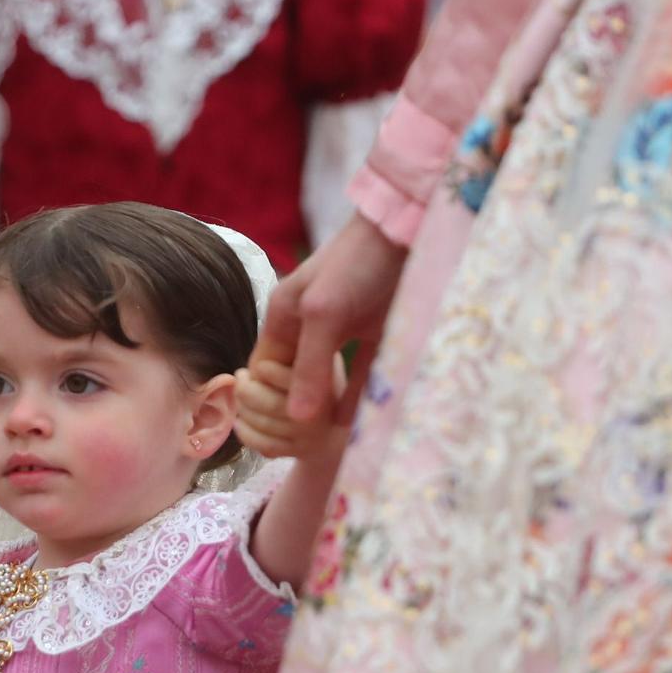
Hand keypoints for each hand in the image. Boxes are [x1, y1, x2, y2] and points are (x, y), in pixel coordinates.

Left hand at [235, 357, 348, 465]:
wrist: (343, 432)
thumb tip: (274, 333)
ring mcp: (305, 438)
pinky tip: (240, 420)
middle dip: (245, 389)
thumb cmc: (328, 388)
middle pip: (268, 404)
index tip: (258, 366)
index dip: (264, 370)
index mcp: (326, 388)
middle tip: (240, 377)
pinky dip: (244, 432)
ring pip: (261, 424)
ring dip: (242, 408)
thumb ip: (307, 351)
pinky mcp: (294, 452)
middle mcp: (317, 417)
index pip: (288, 379)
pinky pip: (261, 444)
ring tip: (239, 396)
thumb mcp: (327, 364)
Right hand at [258, 216, 407, 422]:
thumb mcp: (323, 314)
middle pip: (295, 379)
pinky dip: (358, 398)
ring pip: (330, 380)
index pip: (263, 370)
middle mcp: (310, 326)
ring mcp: (344, 331)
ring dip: (329, 408)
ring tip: (326, 441)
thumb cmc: (354, 265)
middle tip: (304, 442)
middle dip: (298, 409)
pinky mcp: (378, 334)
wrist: (408, 230)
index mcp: (284, 315)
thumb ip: (310, 367)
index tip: (278, 433)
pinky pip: (362, 374)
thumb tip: (294, 420)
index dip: (267, 401)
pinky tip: (354, 424)